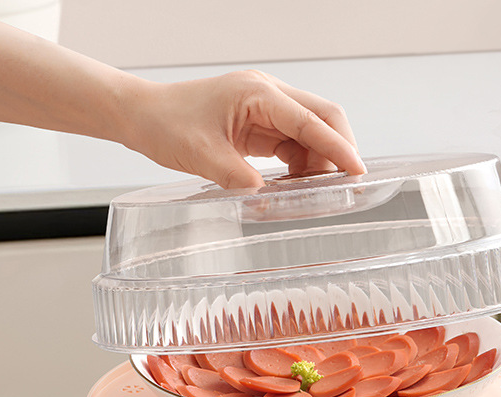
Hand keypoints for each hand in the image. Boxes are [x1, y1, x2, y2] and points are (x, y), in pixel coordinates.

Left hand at [119, 70, 365, 187]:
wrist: (143, 115)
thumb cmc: (166, 125)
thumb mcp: (200, 155)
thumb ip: (236, 177)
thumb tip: (266, 198)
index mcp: (257, 94)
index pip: (311, 121)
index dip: (337, 148)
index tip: (358, 171)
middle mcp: (267, 95)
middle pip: (323, 118)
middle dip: (339, 150)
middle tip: (348, 186)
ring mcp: (265, 109)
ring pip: (311, 133)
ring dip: (320, 162)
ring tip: (317, 194)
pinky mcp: (260, 124)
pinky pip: (293, 143)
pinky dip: (302, 166)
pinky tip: (297, 187)